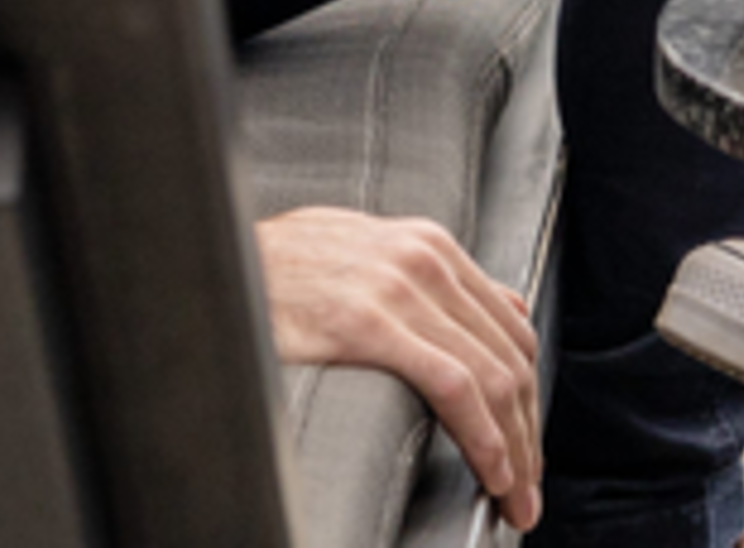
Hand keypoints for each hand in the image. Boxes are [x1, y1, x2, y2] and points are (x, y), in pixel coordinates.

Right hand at [257, 206, 542, 531]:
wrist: (215, 259)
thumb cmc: (282, 269)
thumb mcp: (366, 254)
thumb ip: (428, 281)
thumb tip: (499, 307)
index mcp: (429, 247)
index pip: (509, 329)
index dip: (528, 395)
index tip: (527, 445)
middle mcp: (427, 261)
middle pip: (510, 357)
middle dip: (528, 432)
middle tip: (528, 489)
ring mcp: (402, 288)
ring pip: (493, 376)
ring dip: (515, 447)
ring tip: (516, 496)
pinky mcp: (370, 323)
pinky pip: (453, 385)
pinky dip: (483, 435)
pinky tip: (490, 470)